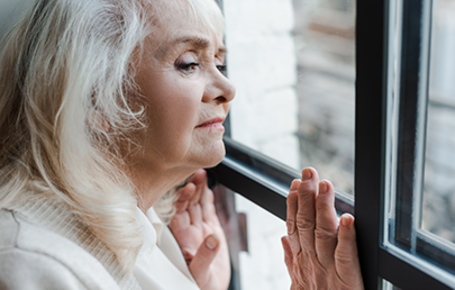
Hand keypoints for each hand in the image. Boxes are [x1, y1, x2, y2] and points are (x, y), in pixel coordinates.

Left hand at [169, 169, 229, 289]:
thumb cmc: (200, 286)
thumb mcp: (200, 274)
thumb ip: (203, 256)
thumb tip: (211, 239)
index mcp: (182, 238)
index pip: (178, 212)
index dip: (182, 198)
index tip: (188, 187)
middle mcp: (189, 231)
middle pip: (188, 203)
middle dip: (192, 187)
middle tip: (197, 172)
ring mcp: (200, 230)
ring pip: (198, 204)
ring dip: (200, 189)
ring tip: (202, 174)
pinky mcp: (211, 232)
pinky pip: (208, 211)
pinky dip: (208, 200)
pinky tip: (208, 189)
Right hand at [282, 167, 363, 289]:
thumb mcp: (297, 285)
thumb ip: (290, 261)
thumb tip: (282, 239)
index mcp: (301, 264)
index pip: (293, 228)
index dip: (293, 205)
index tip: (294, 184)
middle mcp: (311, 265)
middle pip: (306, 226)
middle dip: (306, 197)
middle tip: (309, 173)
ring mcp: (328, 273)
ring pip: (323, 235)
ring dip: (323, 208)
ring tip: (325, 185)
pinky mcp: (348, 283)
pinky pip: (346, 258)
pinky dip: (347, 237)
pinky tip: (348, 218)